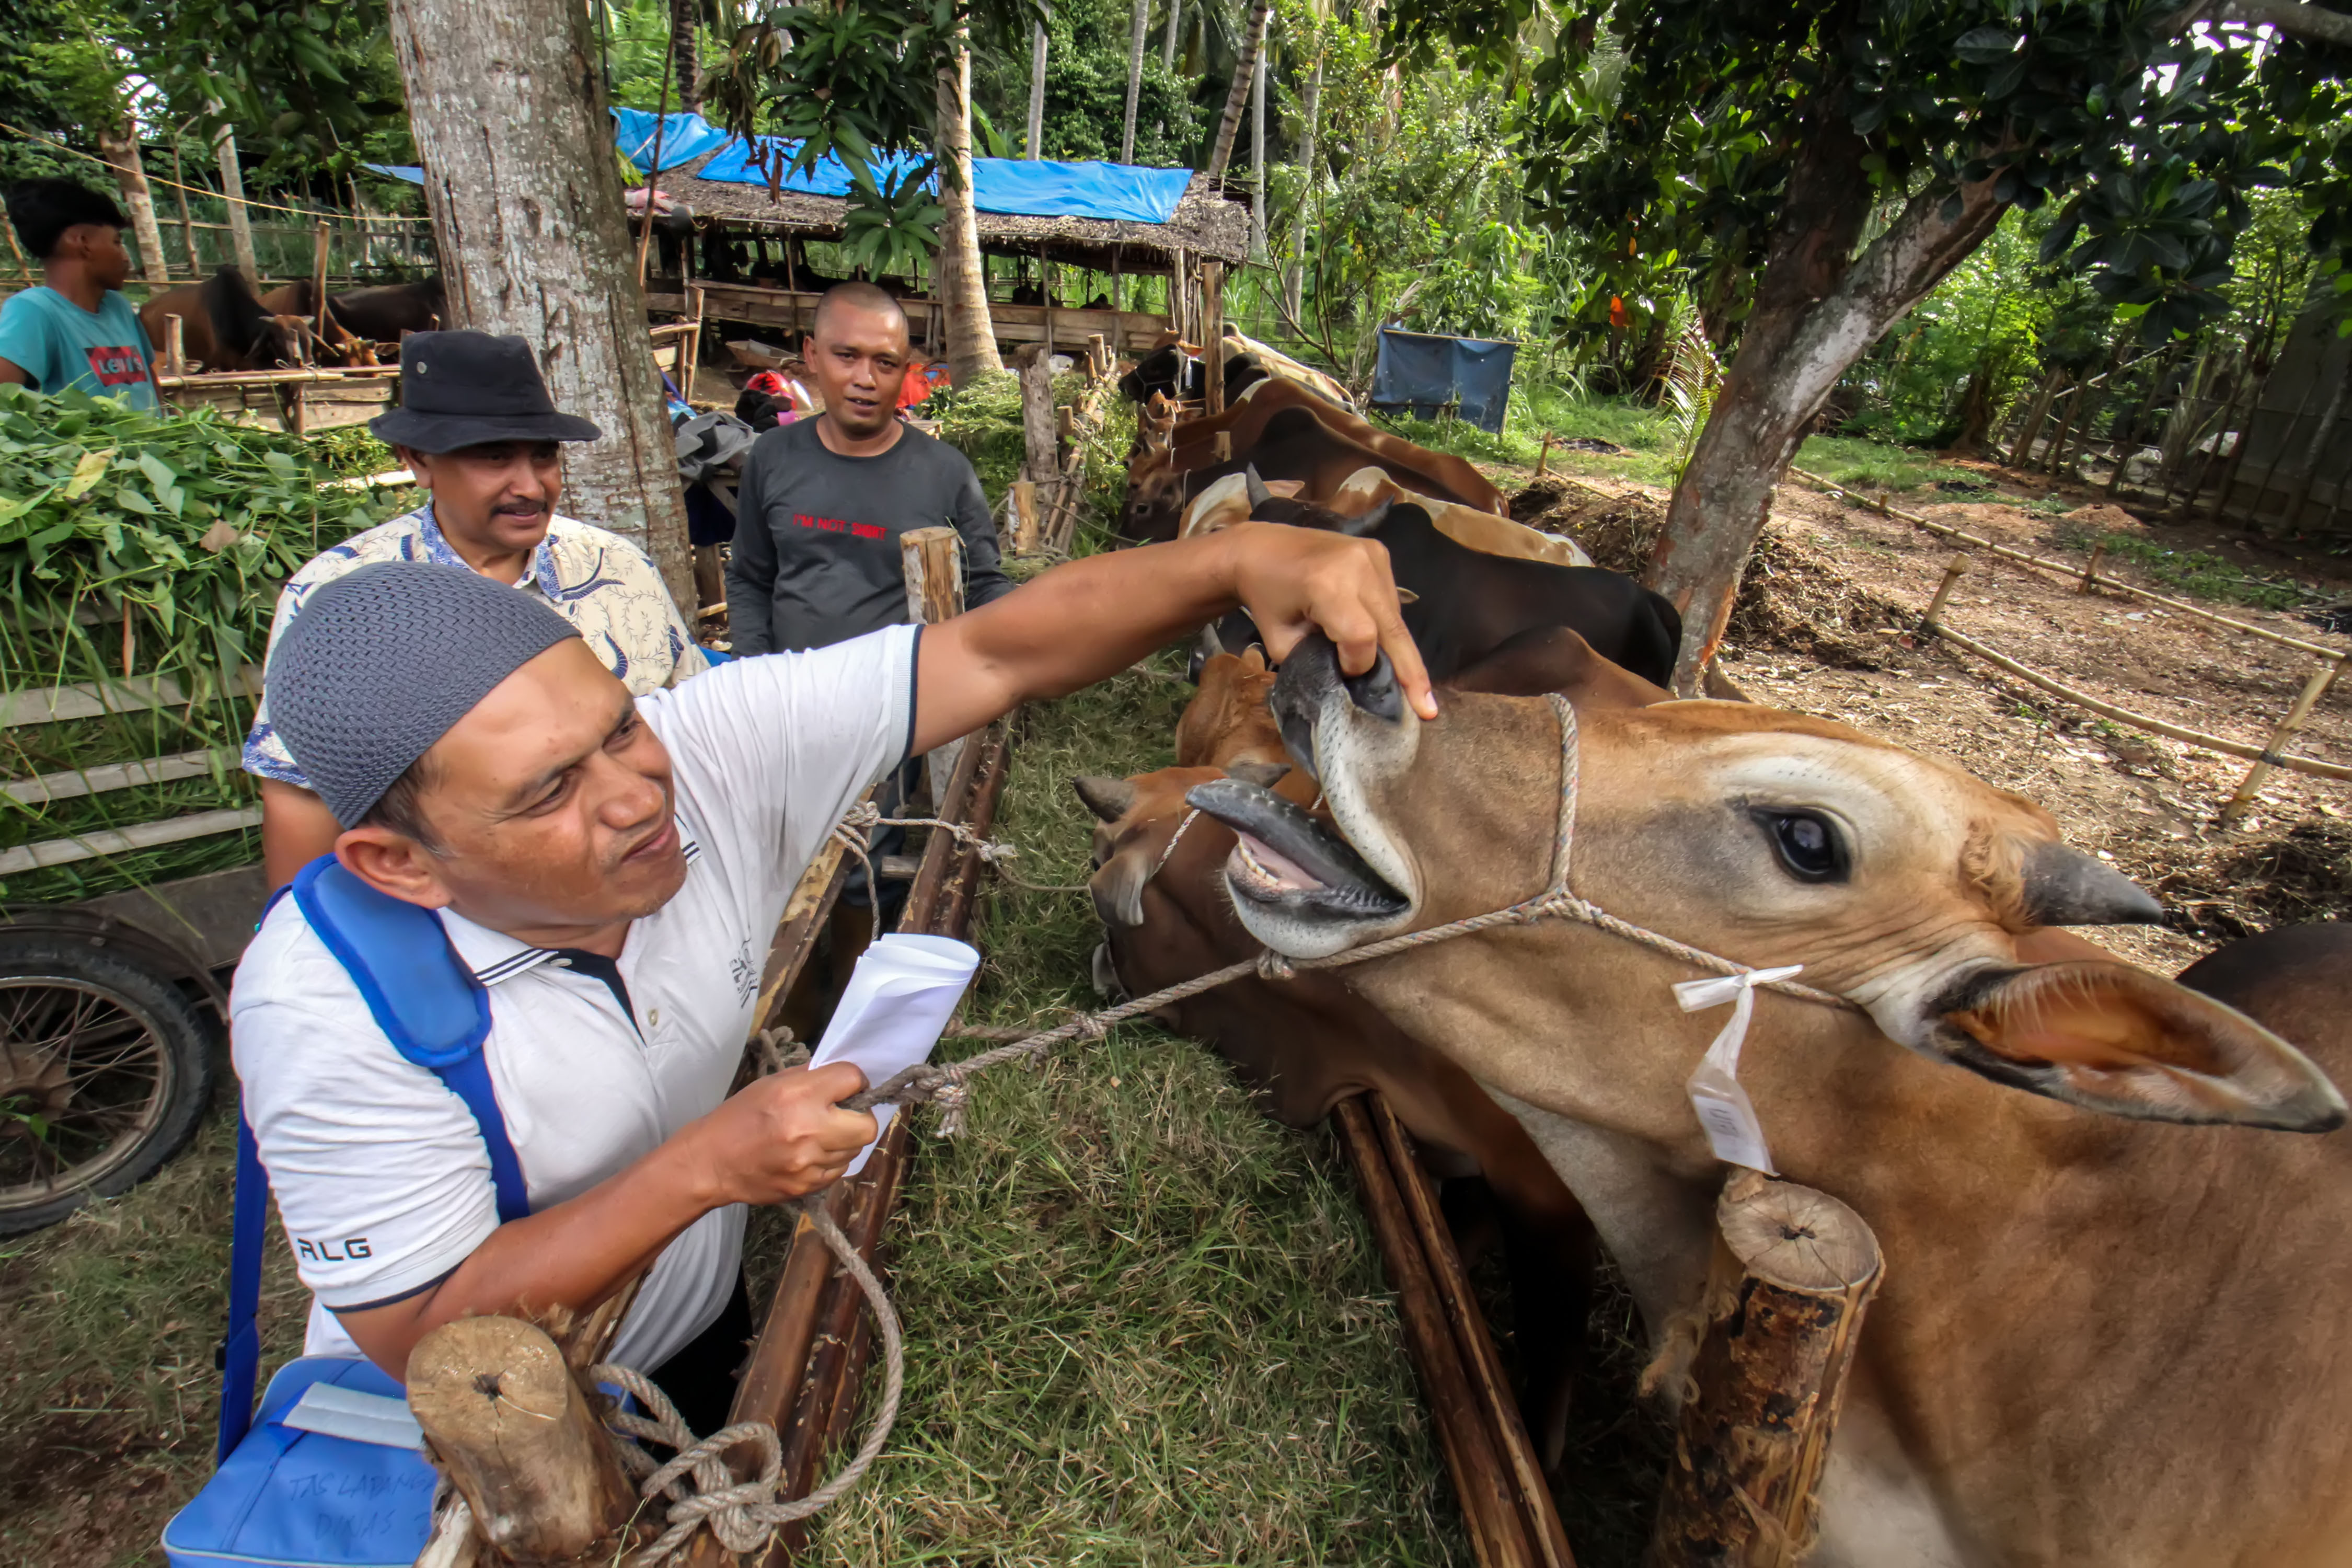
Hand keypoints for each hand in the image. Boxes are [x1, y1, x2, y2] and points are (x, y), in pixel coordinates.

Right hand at [684, 1062, 877, 1204]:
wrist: (711, 1161)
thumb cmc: (739, 1116)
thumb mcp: (772, 1083)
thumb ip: (811, 1077)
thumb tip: (845, 1077)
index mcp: (799, 1095)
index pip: (853, 1079)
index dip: (855, 1081)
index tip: (847, 1086)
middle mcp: (808, 1129)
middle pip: (867, 1126)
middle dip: (861, 1117)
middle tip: (844, 1114)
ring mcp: (809, 1162)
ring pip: (855, 1150)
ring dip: (845, 1140)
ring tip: (821, 1134)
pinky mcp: (807, 1186)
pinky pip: (838, 1170)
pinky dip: (831, 1160)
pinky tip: (811, 1153)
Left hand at [1219, 521, 1437, 718]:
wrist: (1260, 548)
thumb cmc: (1265, 599)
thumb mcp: (1281, 642)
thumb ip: (1315, 662)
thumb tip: (1351, 682)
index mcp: (1327, 585)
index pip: (1361, 637)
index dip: (1358, 663)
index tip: (1344, 673)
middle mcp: (1357, 565)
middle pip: (1393, 629)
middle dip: (1411, 672)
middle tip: (1428, 709)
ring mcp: (1372, 556)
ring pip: (1396, 617)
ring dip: (1397, 648)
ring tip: (1404, 678)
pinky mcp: (1378, 553)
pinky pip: (1391, 600)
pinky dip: (1388, 624)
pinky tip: (1382, 639)